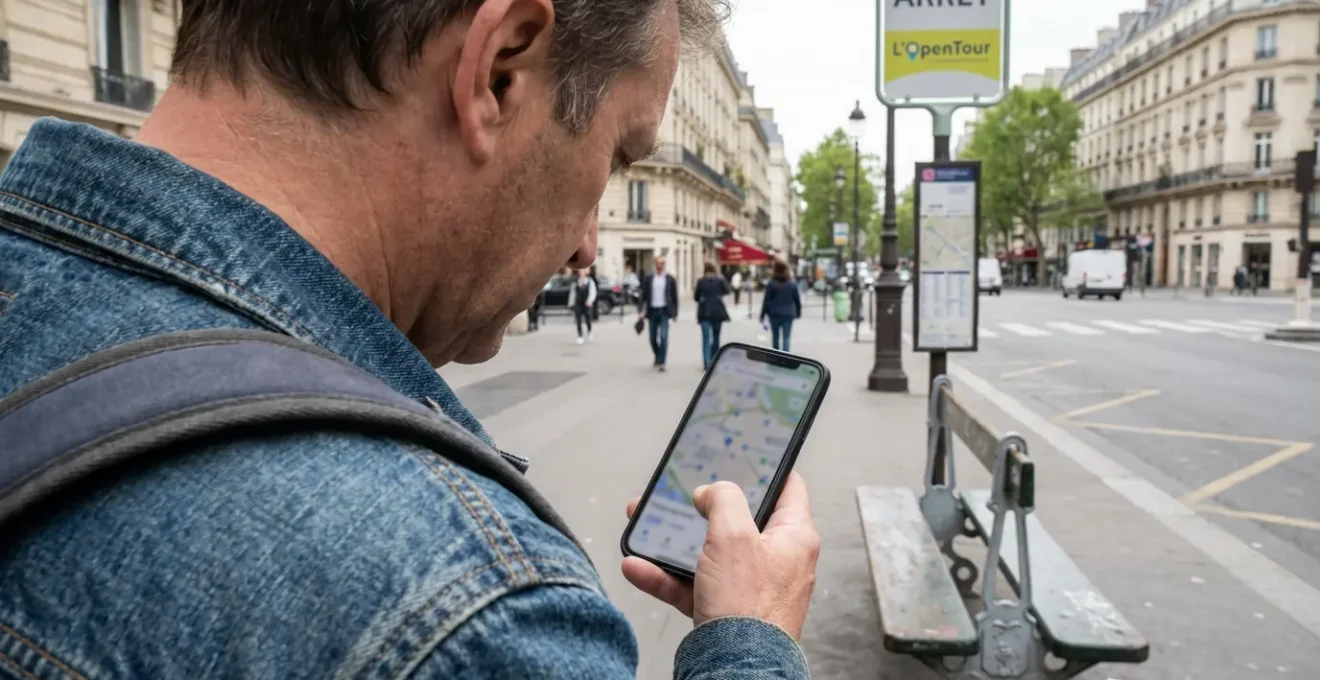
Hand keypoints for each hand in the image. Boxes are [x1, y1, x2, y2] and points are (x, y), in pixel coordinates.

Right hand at [622, 472, 819, 638]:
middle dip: (703, 507)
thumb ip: (723, 499)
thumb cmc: (748, 608)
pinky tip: (638, 566)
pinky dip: (666, 577)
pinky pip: (693, 586)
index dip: (766, 468)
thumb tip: (713, 491)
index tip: (745, 455)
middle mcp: (777, 561)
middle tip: (683, 493)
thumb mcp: (733, 535)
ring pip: (709, 554)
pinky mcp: (727, 611)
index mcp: (794, 537)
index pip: (788, 488)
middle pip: (739, 521)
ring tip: (645, 525)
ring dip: (674, 542)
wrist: (735, 671)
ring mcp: (752, 588)